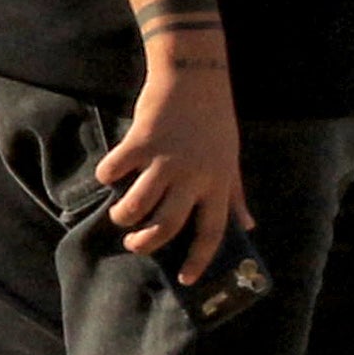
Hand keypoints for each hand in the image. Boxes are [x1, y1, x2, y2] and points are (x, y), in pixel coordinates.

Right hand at [97, 41, 248, 279]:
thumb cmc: (214, 122)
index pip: (211, 232)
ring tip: (121, 215)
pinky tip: (108, 175)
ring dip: (123, 217)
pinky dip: (106, 175)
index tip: (186, 278)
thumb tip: (247, 225)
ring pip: (137, 205)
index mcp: (218, 183)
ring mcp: (166, 159)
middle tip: (135, 243)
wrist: (195, 76)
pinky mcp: (142, 141)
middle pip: (167, 226)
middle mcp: (193, 176)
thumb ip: (235, 195)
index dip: (199, 260)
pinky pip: (115, 170)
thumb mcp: (231, 160)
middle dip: (146, 243)